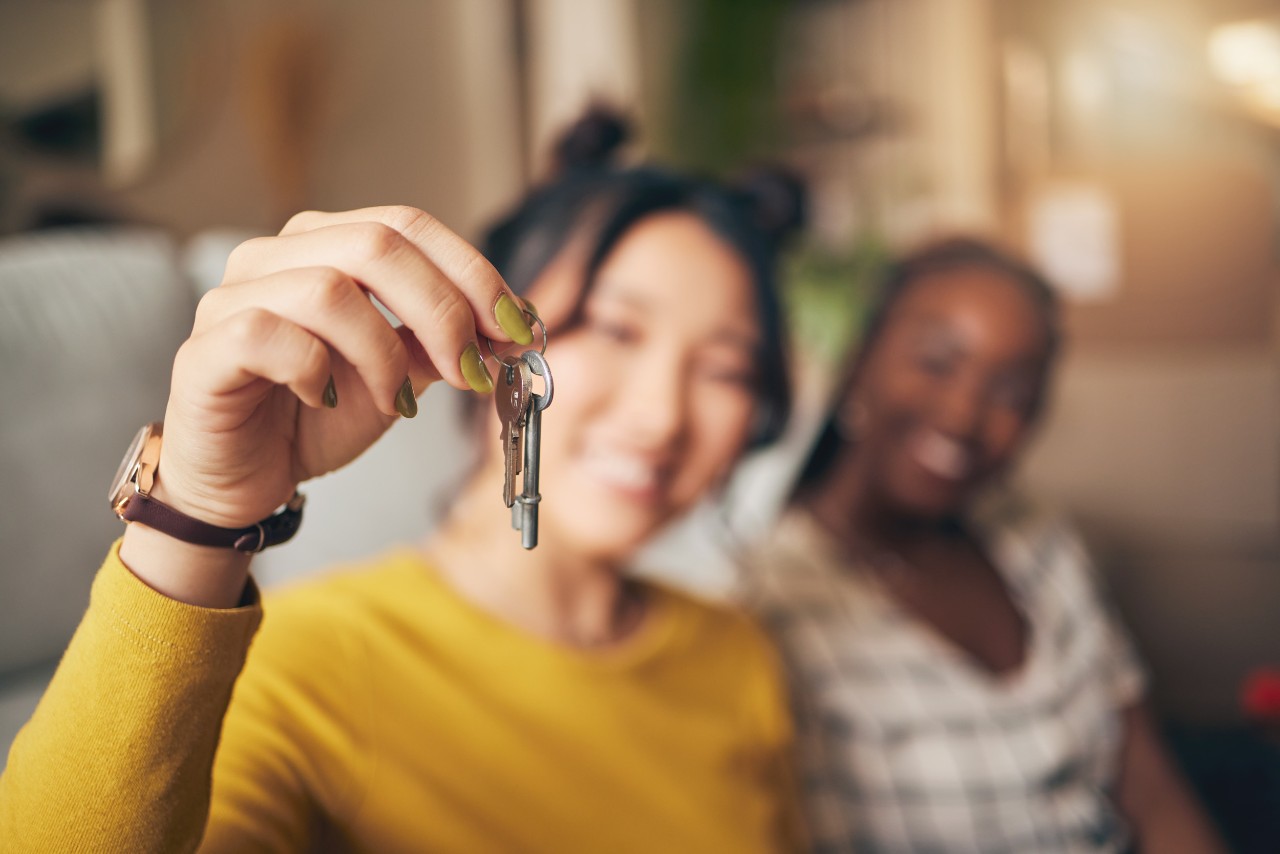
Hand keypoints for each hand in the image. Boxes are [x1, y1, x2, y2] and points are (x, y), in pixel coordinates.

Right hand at [152, 205, 526, 529]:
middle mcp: (275, 256)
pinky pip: (268, 335)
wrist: (247, 479)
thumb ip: (442, 342)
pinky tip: (321, 400)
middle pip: (377, 245)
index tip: (516, 328)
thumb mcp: (400, 374)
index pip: (409, 225)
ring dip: (382, 353)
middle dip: (443, 310)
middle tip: (471, 370)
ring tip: (394, 401)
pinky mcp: (204, 349)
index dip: (472, 273)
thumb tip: (512, 325)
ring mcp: (232, 296)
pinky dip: (314, 371)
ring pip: (328, 289)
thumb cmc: (316, 418)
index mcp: (325, 245)